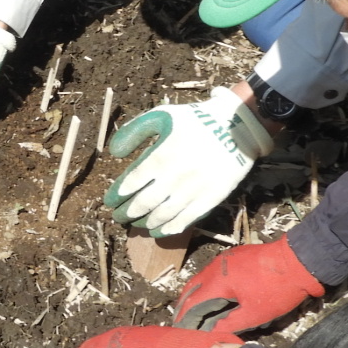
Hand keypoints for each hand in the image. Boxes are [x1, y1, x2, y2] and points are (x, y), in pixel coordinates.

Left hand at [104, 86, 271, 235]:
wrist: (237, 126)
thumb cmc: (195, 120)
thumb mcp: (162, 115)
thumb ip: (134, 131)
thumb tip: (115, 153)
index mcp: (161, 156)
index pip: (132, 183)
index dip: (118, 195)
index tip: (110, 201)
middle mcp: (176, 176)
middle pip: (144, 202)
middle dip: (127, 212)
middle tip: (118, 217)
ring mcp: (194, 189)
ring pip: (164, 214)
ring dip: (146, 222)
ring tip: (137, 224)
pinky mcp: (212, 198)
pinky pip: (188, 218)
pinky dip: (171, 228)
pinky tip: (159, 231)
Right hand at [174, 238, 322, 332]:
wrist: (300, 261)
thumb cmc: (277, 289)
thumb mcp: (254, 314)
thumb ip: (229, 324)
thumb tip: (212, 332)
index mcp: (217, 281)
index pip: (192, 301)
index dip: (183, 317)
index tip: (179, 329)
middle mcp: (216, 267)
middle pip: (192, 286)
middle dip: (185, 304)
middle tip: (182, 319)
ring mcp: (226, 259)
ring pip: (204, 277)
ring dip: (197, 293)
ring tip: (197, 309)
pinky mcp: (237, 256)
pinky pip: (216, 272)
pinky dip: (210, 284)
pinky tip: (217, 293)